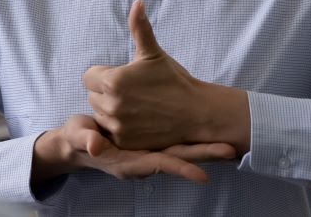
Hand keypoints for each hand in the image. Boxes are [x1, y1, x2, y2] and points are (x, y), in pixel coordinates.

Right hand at [31, 114, 234, 184]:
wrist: (79, 141)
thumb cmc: (78, 138)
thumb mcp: (78, 136)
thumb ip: (86, 139)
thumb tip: (94, 144)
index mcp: (128, 162)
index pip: (159, 164)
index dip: (181, 169)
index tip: (202, 176)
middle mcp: (143, 160)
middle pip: (179, 159)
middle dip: (204, 157)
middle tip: (231, 152)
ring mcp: (150, 152)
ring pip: (182, 151)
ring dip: (204, 149)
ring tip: (231, 145)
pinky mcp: (153, 142)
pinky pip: (177, 144)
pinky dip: (193, 141)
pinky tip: (210, 134)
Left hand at [82, 0, 249, 152]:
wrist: (196, 112)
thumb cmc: (173, 79)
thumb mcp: (153, 53)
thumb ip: (140, 28)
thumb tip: (138, 2)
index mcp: (113, 80)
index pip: (88, 76)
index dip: (104, 74)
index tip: (124, 76)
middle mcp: (110, 105)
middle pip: (93, 96)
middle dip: (107, 92)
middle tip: (133, 91)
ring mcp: (117, 126)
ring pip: (100, 114)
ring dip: (111, 110)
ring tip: (136, 105)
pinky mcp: (124, 143)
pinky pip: (110, 132)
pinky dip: (119, 128)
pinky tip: (138, 120)